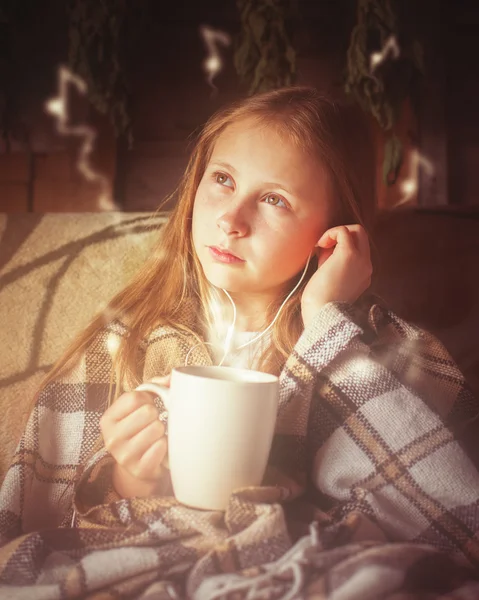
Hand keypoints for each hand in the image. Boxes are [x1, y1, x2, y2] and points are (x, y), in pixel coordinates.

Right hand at [100, 375, 170, 497]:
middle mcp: (111, 438)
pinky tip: (159, 449)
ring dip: (161, 431)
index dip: (148, 399)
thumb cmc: (141, 428)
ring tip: (155, 436)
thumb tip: (174, 376)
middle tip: (152, 423)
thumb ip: (154, 386)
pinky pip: (162, 447)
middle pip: (148, 412)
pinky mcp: (139, 469)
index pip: (134, 397)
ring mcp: (124, 456)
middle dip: (156, 415)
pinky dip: (165, 446)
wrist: (140, 465)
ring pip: (157, 429)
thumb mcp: (140, 405)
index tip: (147, 407)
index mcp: (108, 419)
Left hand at [301, 224, 371, 326]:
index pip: (359, 249)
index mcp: (363, 275)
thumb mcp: (330, 280)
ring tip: (322, 249)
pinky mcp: (349, 255)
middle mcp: (367, 266)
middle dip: (342, 236)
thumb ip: (332, 263)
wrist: (321, 313)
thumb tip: (325, 247)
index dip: (340, 248)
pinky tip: (320, 245)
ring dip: (336, 234)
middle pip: (362, 236)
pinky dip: (330, 233)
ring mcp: (361, 260)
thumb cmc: (319, 302)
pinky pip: (343, 231)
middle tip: (324, 249)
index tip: (324, 260)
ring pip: (357, 230)